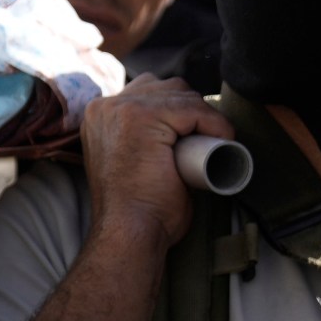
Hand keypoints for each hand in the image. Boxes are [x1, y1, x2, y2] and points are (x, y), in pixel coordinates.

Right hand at [80, 75, 236, 251]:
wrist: (129, 233)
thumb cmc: (137, 210)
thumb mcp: (133, 163)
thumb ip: (144, 141)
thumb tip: (181, 131)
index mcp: (100, 116)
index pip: (149, 93)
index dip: (179, 111)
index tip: (195, 138)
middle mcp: (105, 107)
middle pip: (166, 87)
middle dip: (191, 110)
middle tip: (204, 143)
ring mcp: (121, 108)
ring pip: (181, 95)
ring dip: (203, 118)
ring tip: (209, 147)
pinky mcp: (142, 117)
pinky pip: (193, 108)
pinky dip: (214, 123)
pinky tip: (221, 140)